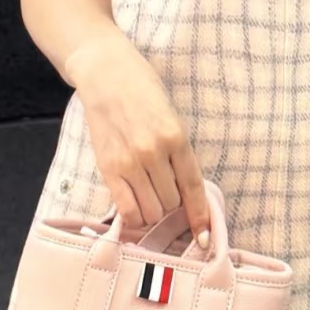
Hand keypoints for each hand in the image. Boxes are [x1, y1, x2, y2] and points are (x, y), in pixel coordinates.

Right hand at [67, 36, 210, 246]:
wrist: (105, 71)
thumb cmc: (142, 88)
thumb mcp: (172, 115)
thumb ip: (179, 150)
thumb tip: (185, 188)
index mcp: (176, 136)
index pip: (193, 187)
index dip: (200, 216)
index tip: (205, 237)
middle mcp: (153, 152)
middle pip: (171, 203)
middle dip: (172, 204)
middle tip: (164, 190)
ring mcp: (129, 161)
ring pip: (150, 210)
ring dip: (153, 209)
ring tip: (148, 192)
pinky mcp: (107, 167)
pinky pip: (126, 208)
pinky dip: (133, 215)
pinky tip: (135, 205)